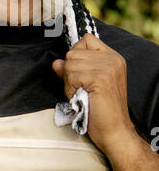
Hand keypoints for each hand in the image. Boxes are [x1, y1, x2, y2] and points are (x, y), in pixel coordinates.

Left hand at [52, 34, 134, 153]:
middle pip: (73, 52)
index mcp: (113, 57)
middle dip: (70, 72)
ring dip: (69, 82)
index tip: (80, 73)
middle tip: (80, 89)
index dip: (76, 54)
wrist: (114, 131)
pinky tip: (81, 98)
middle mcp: (113, 59)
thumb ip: (72, 70)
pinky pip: (71, 76)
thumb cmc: (100, 110)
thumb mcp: (85, 84)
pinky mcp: (101, 78)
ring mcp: (108, 67)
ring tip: (82, 94)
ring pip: (70, 64)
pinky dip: (71, 89)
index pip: (86, 39)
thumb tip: (56, 62)